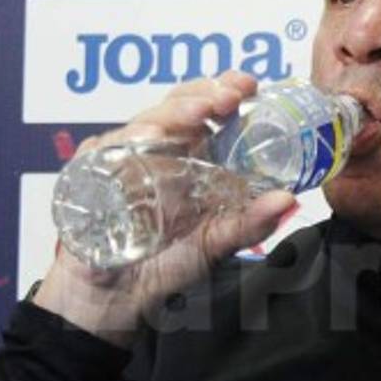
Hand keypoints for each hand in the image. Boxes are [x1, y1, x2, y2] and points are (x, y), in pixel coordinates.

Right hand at [34, 72, 294, 346]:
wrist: (117, 295)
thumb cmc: (167, 261)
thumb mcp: (216, 241)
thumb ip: (251, 222)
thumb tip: (289, 199)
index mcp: (192, 153)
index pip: (207, 107)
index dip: (225, 89)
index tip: (248, 85)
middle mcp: (159, 149)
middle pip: (175, 105)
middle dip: (201, 96)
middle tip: (225, 98)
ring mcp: (122, 157)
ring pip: (142, 123)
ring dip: (168, 117)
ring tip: (194, 116)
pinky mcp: (91, 174)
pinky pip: (103, 153)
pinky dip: (123, 145)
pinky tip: (143, 143)